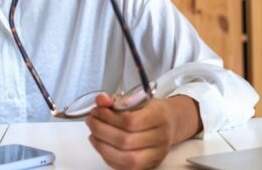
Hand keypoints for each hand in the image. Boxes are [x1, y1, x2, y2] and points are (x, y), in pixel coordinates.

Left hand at [86, 94, 201, 169]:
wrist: (171, 123)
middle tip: (91, 120)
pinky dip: (108, 157)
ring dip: (102, 146)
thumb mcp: (138, 98)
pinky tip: (100, 144)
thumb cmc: (152, 109)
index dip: (109, 117)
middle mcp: (160, 137)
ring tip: (93, 133)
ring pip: (125, 158)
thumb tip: (100, 100)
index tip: (97, 110)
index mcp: (158, 116)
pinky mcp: (149, 166)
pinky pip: (125, 168)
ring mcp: (156, 155)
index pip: (130, 121)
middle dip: (101, 131)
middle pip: (125, 141)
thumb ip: (117, 99)